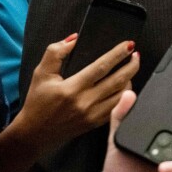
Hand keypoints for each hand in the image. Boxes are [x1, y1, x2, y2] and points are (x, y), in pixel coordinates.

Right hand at [14, 37, 140, 148]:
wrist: (35, 133)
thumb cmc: (37, 102)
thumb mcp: (41, 73)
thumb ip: (55, 53)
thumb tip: (74, 38)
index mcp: (72, 88)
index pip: (101, 67)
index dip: (117, 54)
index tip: (128, 45)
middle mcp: (85, 102)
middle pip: (118, 81)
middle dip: (131, 65)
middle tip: (136, 54)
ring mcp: (93, 114)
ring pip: (122, 95)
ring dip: (131, 79)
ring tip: (132, 68)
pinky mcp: (96, 123)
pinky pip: (118, 108)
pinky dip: (126, 96)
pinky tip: (126, 86)